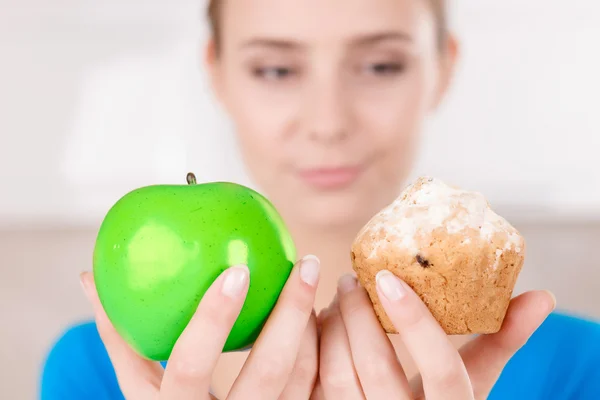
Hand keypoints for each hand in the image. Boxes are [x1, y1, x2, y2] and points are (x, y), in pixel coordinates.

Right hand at [80, 255, 320, 399]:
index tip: (237, 271)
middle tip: (306, 262)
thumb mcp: (137, 388)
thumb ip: (119, 338)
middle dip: (290, 312)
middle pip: (268, 371)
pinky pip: (315, 384)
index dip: (212, 320)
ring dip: (313, 324)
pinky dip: (320, 344)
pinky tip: (320, 312)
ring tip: (315, 279)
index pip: (190, 367)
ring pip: (300, 376)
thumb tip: (87, 277)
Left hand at [315, 271, 554, 399]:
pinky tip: (318, 324)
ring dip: (331, 329)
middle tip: (350, 280)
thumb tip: (541, 297)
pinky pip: (315, 385)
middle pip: (376, 369)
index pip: (443, 372)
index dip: (417, 325)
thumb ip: (502, 341)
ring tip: (335, 300)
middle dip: (358, 316)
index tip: (388, 277)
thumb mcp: (475, 381)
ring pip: (338, 376)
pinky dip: (314, 349)